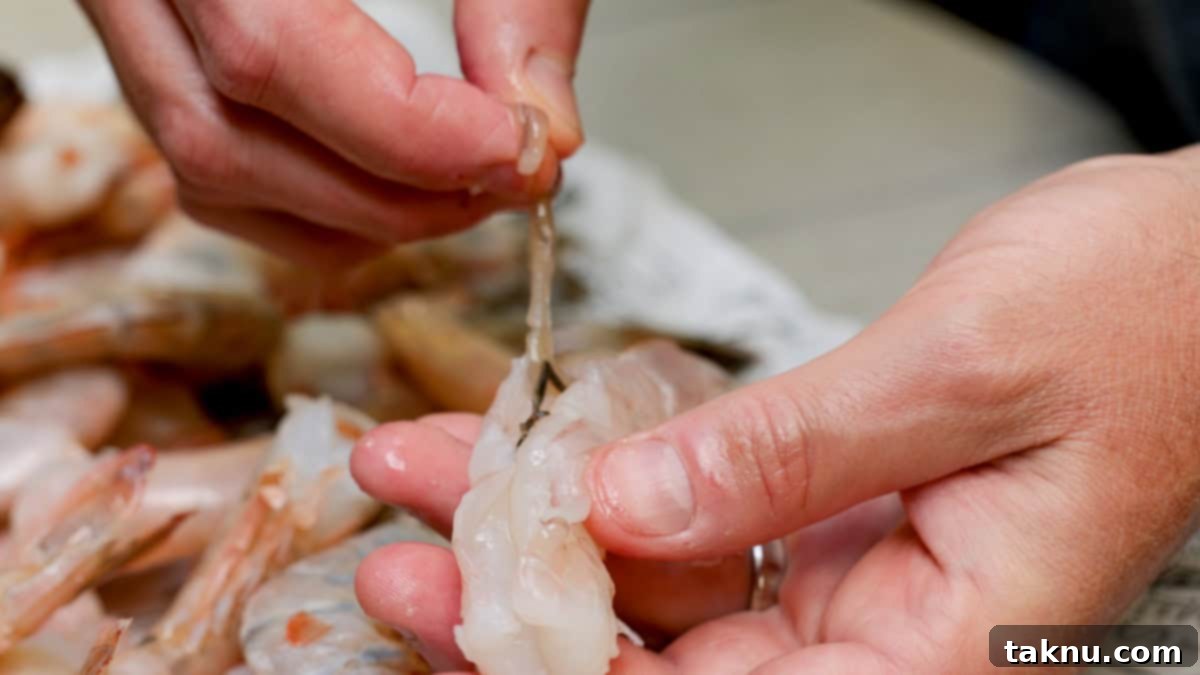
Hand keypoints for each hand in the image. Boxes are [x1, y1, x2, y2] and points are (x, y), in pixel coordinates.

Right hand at [78, 0, 587, 269]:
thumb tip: (548, 130)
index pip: (265, 49)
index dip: (403, 132)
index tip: (517, 150)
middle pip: (225, 135)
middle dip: (390, 189)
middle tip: (514, 177)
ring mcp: (129, 19)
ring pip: (209, 171)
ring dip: (359, 214)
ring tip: (473, 186)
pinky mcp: (158, 60)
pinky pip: (208, 180)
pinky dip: (318, 214)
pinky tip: (402, 195)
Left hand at [352, 146, 1199, 672]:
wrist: (1194, 261)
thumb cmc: (1142, 309)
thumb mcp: (965, 369)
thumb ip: (793, 452)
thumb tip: (629, 509)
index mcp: (953, 657)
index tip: (458, 611)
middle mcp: (896, 645)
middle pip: (676, 669)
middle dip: (527, 609)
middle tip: (402, 560)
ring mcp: (857, 587)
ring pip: (672, 593)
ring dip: (547, 535)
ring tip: (435, 475)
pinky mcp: (832, 524)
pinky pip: (703, 526)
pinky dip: (617, 488)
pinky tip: (538, 451)